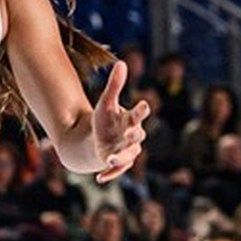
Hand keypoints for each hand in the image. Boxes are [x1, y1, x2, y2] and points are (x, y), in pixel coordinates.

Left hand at [91, 62, 148, 183]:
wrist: (97, 140)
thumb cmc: (105, 121)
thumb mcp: (106, 102)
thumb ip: (115, 85)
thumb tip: (121, 62)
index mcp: (131, 120)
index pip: (139, 114)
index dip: (141, 110)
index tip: (143, 105)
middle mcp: (131, 137)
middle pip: (138, 136)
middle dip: (135, 135)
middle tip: (131, 133)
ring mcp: (125, 151)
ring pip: (129, 155)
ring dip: (122, 157)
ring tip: (111, 158)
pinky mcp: (117, 163)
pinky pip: (117, 171)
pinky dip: (110, 174)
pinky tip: (99, 178)